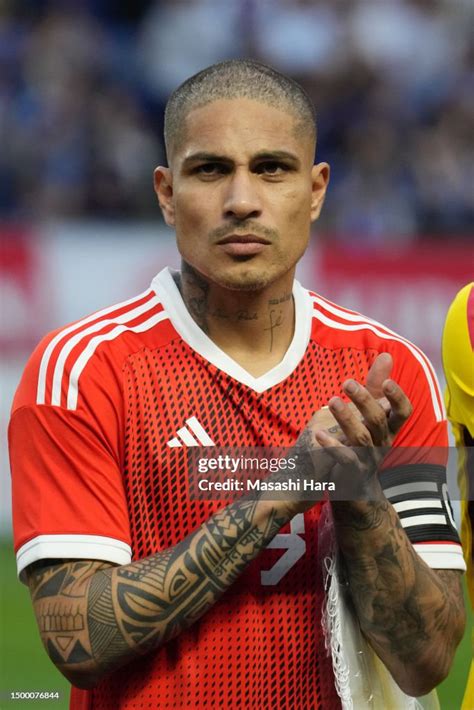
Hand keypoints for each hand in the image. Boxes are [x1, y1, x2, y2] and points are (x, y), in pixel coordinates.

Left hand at [314, 375, 412, 497]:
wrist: (355, 488)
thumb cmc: (361, 442)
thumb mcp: (370, 414)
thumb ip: (375, 386)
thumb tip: (387, 355)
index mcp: (389, 428)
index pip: (403, 412)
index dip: (398, 397)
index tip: (387, 381)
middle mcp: (382, 443)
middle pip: (378, 420)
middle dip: (364, 400)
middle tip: (347, 382)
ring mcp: (368, 459)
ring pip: (361, 438)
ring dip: (346, 418)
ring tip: (331, 401)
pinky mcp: (352, 473)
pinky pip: (345, 459)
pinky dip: (332, 445)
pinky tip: (318, 433)